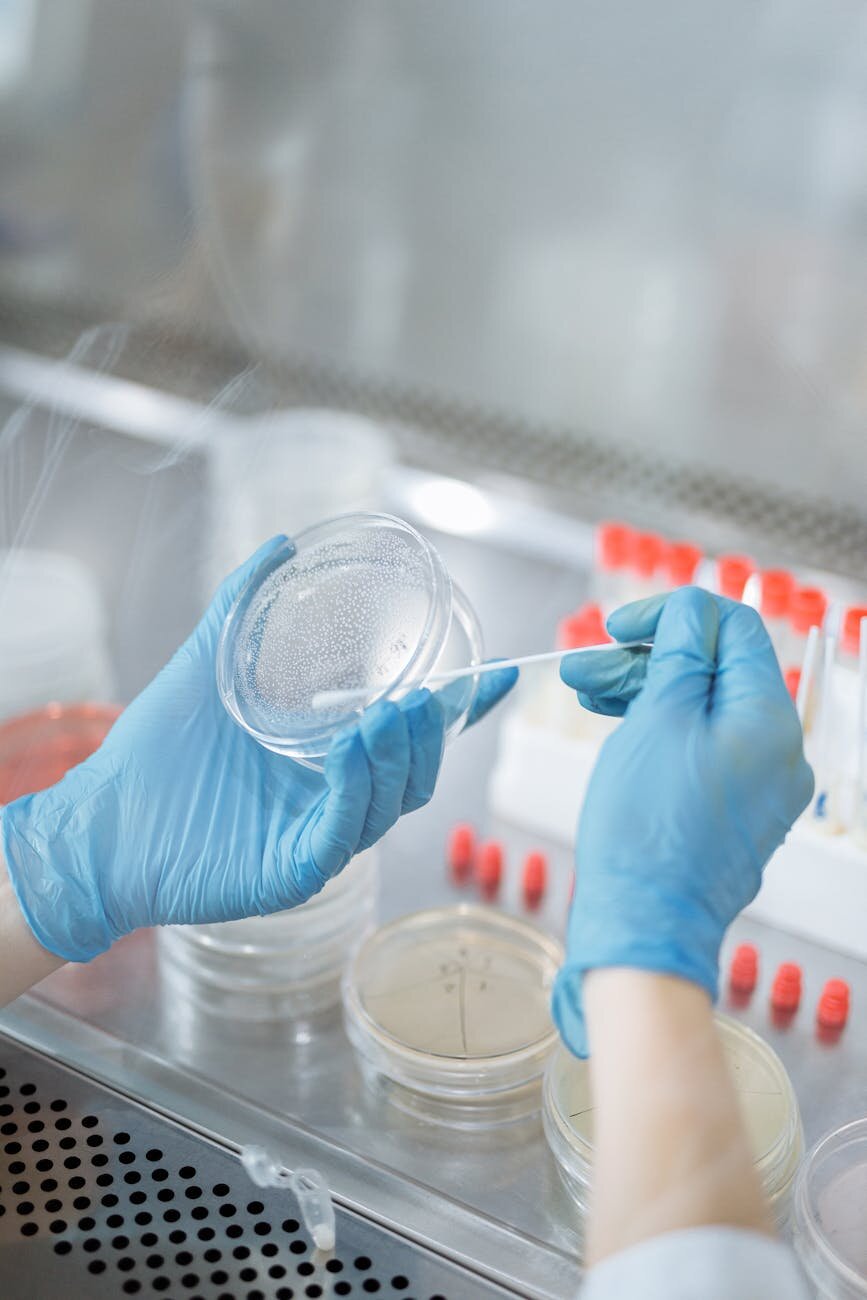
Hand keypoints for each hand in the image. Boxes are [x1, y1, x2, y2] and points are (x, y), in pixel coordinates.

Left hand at [1, 537, 515, 962]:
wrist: (97, 822)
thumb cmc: (153, 756)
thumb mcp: (205, 667)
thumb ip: (240, 605)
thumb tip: (280, 544)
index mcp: (328, 762)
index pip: (408, 737)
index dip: (458, 708)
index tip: (496, 670)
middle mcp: (332, 801)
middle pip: (413, 773)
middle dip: (435, 734)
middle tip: (435, 690)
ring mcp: (315, 840)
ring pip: (387, 803)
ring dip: (402, 756)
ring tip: (401, 709)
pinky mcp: (291, 873)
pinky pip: (340, 833)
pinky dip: (356, 789)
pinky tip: (354, 745)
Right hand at [553, 586, 812, 1056]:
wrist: (644, 923)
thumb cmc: (647, 829)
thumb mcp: (658, 718)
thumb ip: (679, 654)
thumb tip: (691, 612)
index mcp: (770, 721)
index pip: (736, 630)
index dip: (674, 616)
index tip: (622, 625)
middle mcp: (778, 752)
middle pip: (715, 671)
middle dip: (647, 658)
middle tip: (587, 663)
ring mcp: (758, 785)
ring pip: (701, 710)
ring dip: (644, 691)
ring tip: (584, 691)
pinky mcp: (733, 810)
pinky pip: (701, 749)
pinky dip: (658, 729)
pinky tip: (612, 722)